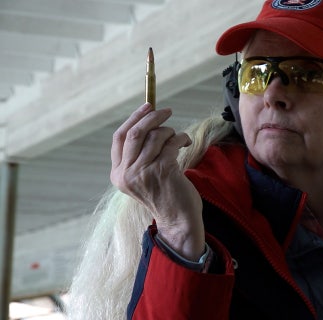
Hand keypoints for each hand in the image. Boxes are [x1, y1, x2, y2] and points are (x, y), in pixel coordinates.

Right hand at [111, 103, 204, 259]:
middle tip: (167, 111)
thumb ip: (139, 154)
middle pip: (135, 133)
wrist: (178, 220)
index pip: (119, 138)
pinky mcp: (163, 170)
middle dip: (152, 117)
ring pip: (155, 136)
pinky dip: (180, 138)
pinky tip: (185, 143)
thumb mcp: (143, 176)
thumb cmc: (165, 195)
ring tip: (178, 138)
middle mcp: (127, 173)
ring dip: (170, 131)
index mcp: (118, 174)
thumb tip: (148, 120)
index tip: (147, 106)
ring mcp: (143, 172)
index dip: (133, 118)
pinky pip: (171, 143)